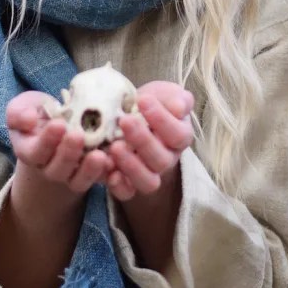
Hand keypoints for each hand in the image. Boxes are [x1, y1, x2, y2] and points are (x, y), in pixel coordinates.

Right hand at [6, 91, 114, 194]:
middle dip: (68, 153)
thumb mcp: (24, 107)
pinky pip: (99, 181)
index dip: (47, 141)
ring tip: (99, 155)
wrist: (60, 125)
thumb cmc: (39, 114)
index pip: (35, 152)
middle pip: (57, 169)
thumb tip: (29, 119)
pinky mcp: (92, 176)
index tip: (59, 124)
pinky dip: (108, 174)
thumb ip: (18, 112)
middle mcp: (49, 168)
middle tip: (78, 135)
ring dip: (89, 170)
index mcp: (30, 152)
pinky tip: (115, 162)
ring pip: (77, 180)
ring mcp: (71, 175)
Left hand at [105, 81, 193, 201]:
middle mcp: (166, 160)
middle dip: (143, 141)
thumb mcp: (162, 93)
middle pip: (162, 160)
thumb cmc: (148, 103)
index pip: (177, 134)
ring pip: (148, 182)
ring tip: (114, 147)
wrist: (126, 115)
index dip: (162, 119)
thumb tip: (179, 106)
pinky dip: (118, 185)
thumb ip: (175, 98)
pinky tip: (108, 168)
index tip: (142, 99)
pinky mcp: (127, 184)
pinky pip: (127, 193)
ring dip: (131, 166)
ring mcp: (147, 174)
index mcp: (179, 137)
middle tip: (125, 121)